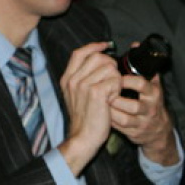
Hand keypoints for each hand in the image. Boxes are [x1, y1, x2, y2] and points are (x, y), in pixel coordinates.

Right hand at [58, 42, 122, 175]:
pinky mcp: (96, 92)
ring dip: (115, 79)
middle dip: (110, 65)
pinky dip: (118, 88)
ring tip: (111, 93)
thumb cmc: (84, 119)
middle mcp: (73, 79)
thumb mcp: (75, 96)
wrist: (82, 138)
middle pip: (97, 57)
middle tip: (111, 81)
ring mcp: (84, 85)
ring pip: (109, 67)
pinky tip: (113, 99)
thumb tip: (99, 62)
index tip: (106, 46)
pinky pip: (115, 80)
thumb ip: (82, 79)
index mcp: (67, 79)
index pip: (80, 53)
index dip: (94, 46)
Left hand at [110, 74, 178, 165]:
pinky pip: (119, 127)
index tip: (115, 77)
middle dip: (116, 99)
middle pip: (134, 106)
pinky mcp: (134, 133)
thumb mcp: (152, 85)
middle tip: (104, 92)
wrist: (158, 129)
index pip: (141, 85)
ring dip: (111, 111)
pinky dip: (109, 120)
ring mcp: (142, 122)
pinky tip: (102, 112)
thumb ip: (144, 67)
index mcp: (154, 94)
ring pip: (125, 119)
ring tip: (101, 102)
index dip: (126, 81)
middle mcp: (150, 109)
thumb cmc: (150, 102)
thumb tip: (134, 46)